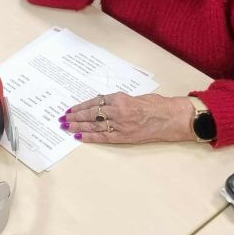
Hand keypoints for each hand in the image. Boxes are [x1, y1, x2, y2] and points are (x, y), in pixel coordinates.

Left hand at [60, 92, 194, 143]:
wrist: (171, 117)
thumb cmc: (156, 105)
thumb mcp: (134, 97)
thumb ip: (118, 101)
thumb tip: (104, 105)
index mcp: (120, 98)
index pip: (94, 102)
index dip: (81, 107)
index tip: (70, 110)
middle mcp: (118, 111)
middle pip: (91, 114)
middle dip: (75, 117)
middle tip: (63, 119)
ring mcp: (120, 125)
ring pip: (94, 125)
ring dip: (79, 126)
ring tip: (67, 127)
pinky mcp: (125, 137)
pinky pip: (104, 137)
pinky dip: (91, 137)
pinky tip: (80, 136)